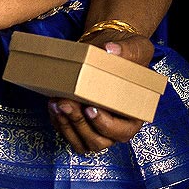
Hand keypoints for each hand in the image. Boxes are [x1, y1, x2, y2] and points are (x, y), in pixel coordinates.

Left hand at [49, 31, 155, 155]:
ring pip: (81, 141)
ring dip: (66, 124)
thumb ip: (127, 50)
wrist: (107, 51)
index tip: (90, 108)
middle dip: (79, 123)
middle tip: (67, 102)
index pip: (122, 132)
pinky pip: (68, 133)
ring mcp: (97, 129)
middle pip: (98, 141)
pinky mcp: (80, 126)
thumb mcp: (136, 47)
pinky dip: (58, 121)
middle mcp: (117, 128)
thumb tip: (110, 50)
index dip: (105, 125)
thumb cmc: (127, 54)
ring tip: (57, 102)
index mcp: (135, 115)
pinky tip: (53, 102)